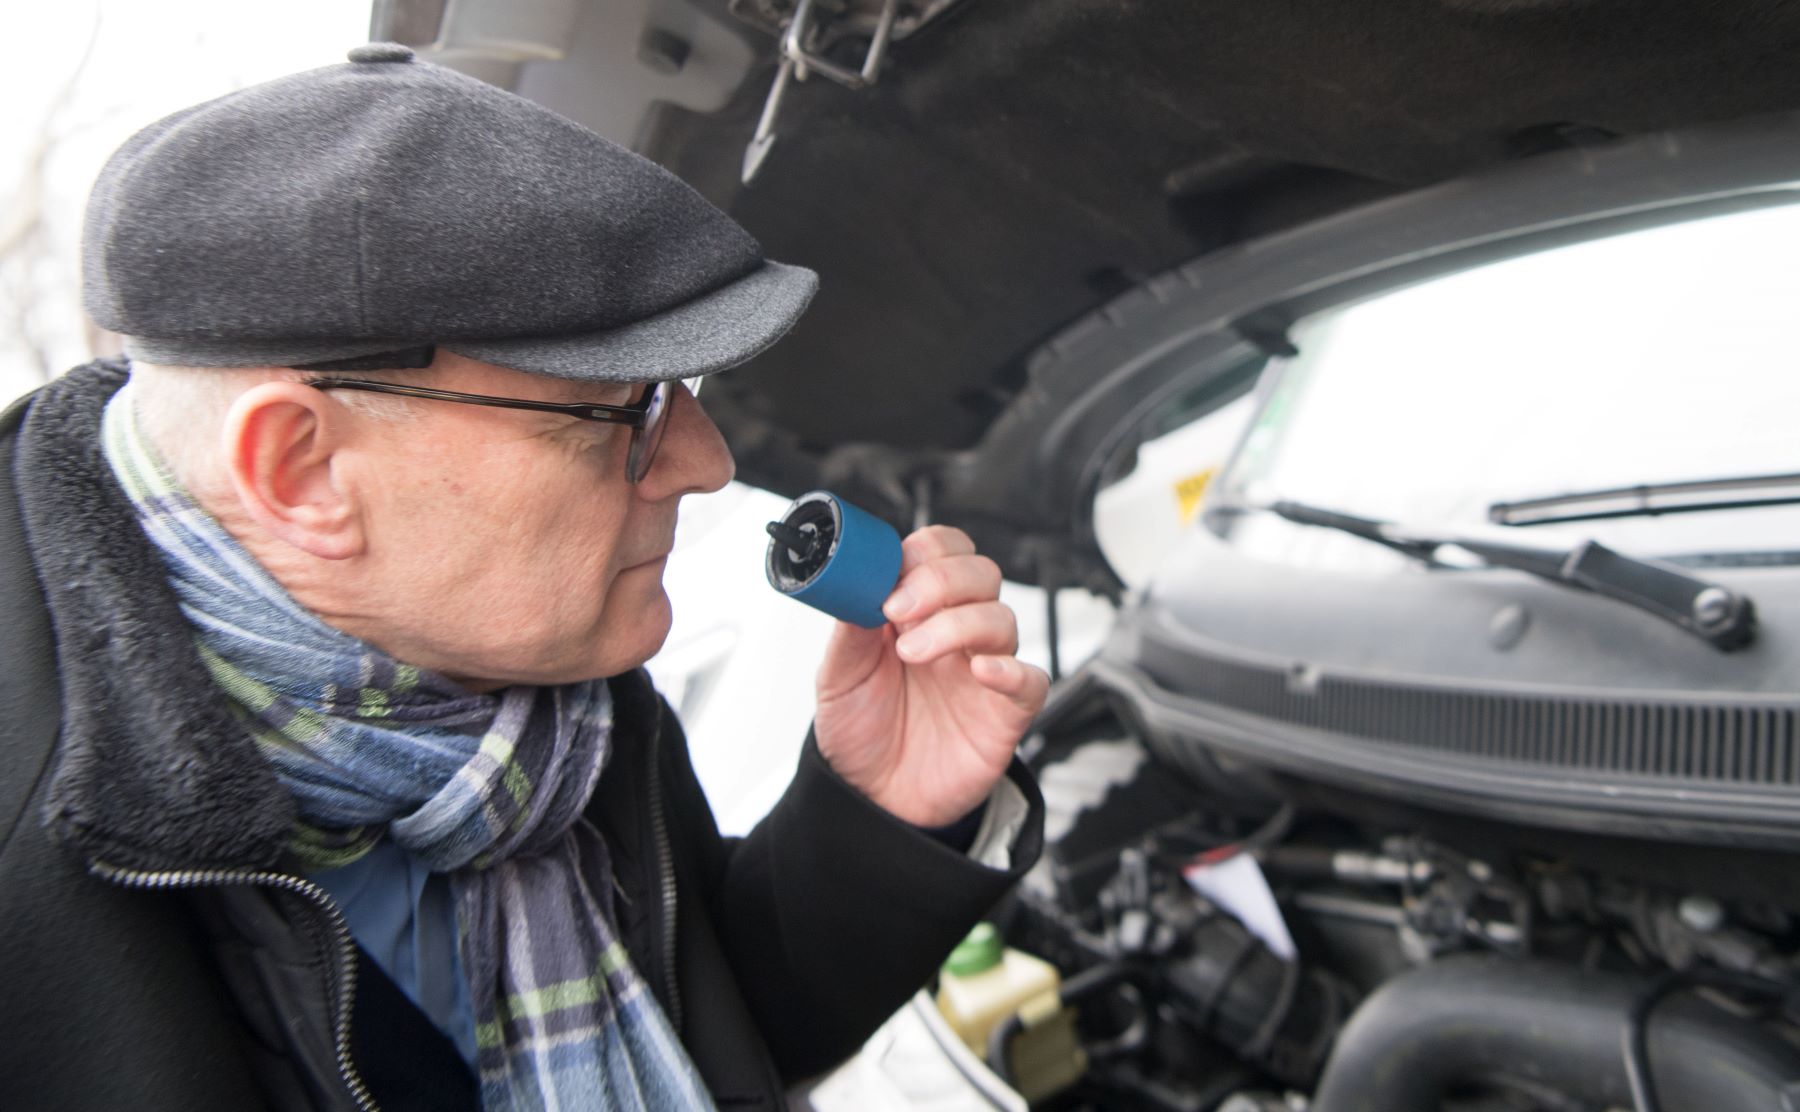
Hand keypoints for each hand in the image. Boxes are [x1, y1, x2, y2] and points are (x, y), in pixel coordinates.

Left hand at [813, 525, 1049, 827]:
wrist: (873, 799)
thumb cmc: (862, 731)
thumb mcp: (837, 677)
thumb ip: (850, 630)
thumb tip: (854, 582)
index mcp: (918, 612)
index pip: (941, 552)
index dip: (923, 553)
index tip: (891, 579)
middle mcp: (957, 633)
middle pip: (980, 573)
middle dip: (940, 580)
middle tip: (899, 611)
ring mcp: (984, 670)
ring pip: (1002, 618)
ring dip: (958, 624)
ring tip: (912, 654)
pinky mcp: (1006, 713)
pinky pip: (1031, 680)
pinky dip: (1011, 669)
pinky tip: (980, 672)